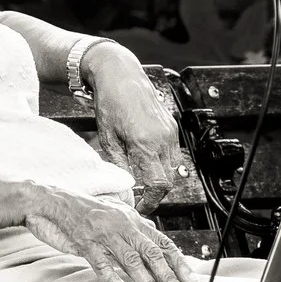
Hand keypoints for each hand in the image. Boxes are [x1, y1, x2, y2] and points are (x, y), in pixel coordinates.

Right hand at [15, 183, 200, 281]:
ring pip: (131, 261)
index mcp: (133, 220)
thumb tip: (156, 244)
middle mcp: (123, 226)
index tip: (192, 281)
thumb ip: (135, 229)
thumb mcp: (115, 215)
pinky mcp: (84, 242)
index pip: (162, 243)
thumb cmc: (85, 211)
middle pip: (152, 254)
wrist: (51, 201)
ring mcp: (104, 234)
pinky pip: (101, 263)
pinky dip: (113, 279)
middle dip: (168, 278)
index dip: (179, 263)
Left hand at [82, 42, 186, 213]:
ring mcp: (170, 132)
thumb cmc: (110, 103)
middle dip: (155, 191)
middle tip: (140, 195)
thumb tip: (126, 188)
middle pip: (168, 180)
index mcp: (145, 144)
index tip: (141, 206)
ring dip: (159, 177)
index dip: (151, 201)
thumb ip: (119, 165)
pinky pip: (172, 153)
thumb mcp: (107, 139)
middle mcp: (163, 139)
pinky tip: (147, 159)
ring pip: (172, 168)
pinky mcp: (172, 127)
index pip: (158, 185)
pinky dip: (162, 162)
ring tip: (142, 177)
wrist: (121, 75)